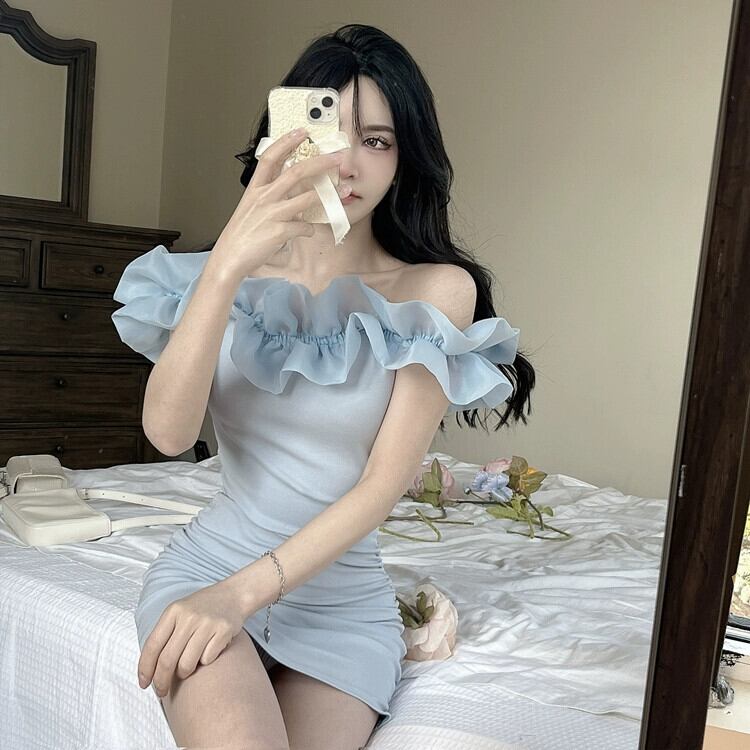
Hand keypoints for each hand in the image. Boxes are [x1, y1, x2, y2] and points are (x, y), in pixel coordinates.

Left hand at [137, 579, 250, 696]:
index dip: (145, 668)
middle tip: (162, 691)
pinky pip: (207, 660)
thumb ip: (166, 635)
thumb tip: (150, 669)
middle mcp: (189, 617)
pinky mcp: (224, 630)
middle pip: (167, 660)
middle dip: (161, 681)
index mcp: (173, 611)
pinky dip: (205, 662)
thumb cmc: (203, 608)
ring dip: (184, 673)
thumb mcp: (180, 612)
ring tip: (187, 668)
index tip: (143, 684)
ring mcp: (207, 623)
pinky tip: (208, 651)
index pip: (152, 645)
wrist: (233, 594)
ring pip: (186, 664)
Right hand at [210, 129, 350, 283]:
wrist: (230, 257)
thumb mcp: (251, 208)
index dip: (286, 142)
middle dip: (320, 163)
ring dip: (329, 195)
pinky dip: (311, 229)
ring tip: (344, 191)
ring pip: (307, 199)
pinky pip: (305, 227)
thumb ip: (270, 196)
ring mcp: (272, 214)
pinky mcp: (279, 232)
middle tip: (337, 158)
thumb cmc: (241, 233)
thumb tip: (293, 192)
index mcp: (255, 189)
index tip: (302, 132)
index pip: (270, 158)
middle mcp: (263, 198)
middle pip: (296, 173)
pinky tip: (309, 231)